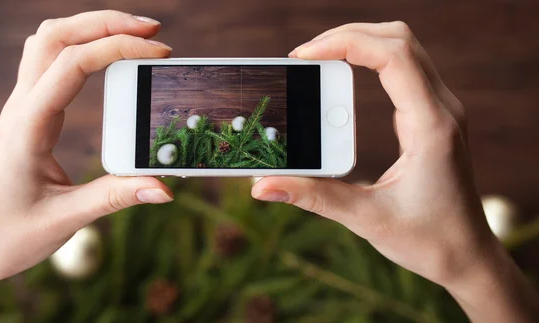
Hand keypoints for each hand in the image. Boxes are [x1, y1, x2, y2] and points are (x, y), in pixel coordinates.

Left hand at [0, 10, 172, 309]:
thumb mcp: (65, 220)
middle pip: (56, 35)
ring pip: (49, 42)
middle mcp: (21, 107)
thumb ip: (116, 198)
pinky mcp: (29, 114)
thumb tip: (165, 188)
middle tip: (152, 30)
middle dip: (105, 22)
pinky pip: (51, 63)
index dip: (118, 48)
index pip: (73, 64)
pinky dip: (81, 47)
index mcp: (27, 126)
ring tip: (134, 35)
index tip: (158, 52)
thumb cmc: (8, 235)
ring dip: (90, 28)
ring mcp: (22, 107)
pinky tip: (107, 59)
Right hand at [252, 22, 538, 321]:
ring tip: (318, 61)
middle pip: (399, 39)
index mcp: (431, 127)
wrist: (468, 256)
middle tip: (305, 56)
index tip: (304, 56)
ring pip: (403, 49)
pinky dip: (370, 61)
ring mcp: (439, 110)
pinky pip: (404, 69)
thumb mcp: (366, 219)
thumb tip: (263, 186)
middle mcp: (441, 109)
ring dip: (360, 43)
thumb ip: (313, 197)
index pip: (393, 56)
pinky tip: (342, 78)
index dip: (345, 43)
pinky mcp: (432, 117)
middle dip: (348, 35)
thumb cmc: (429, 240)